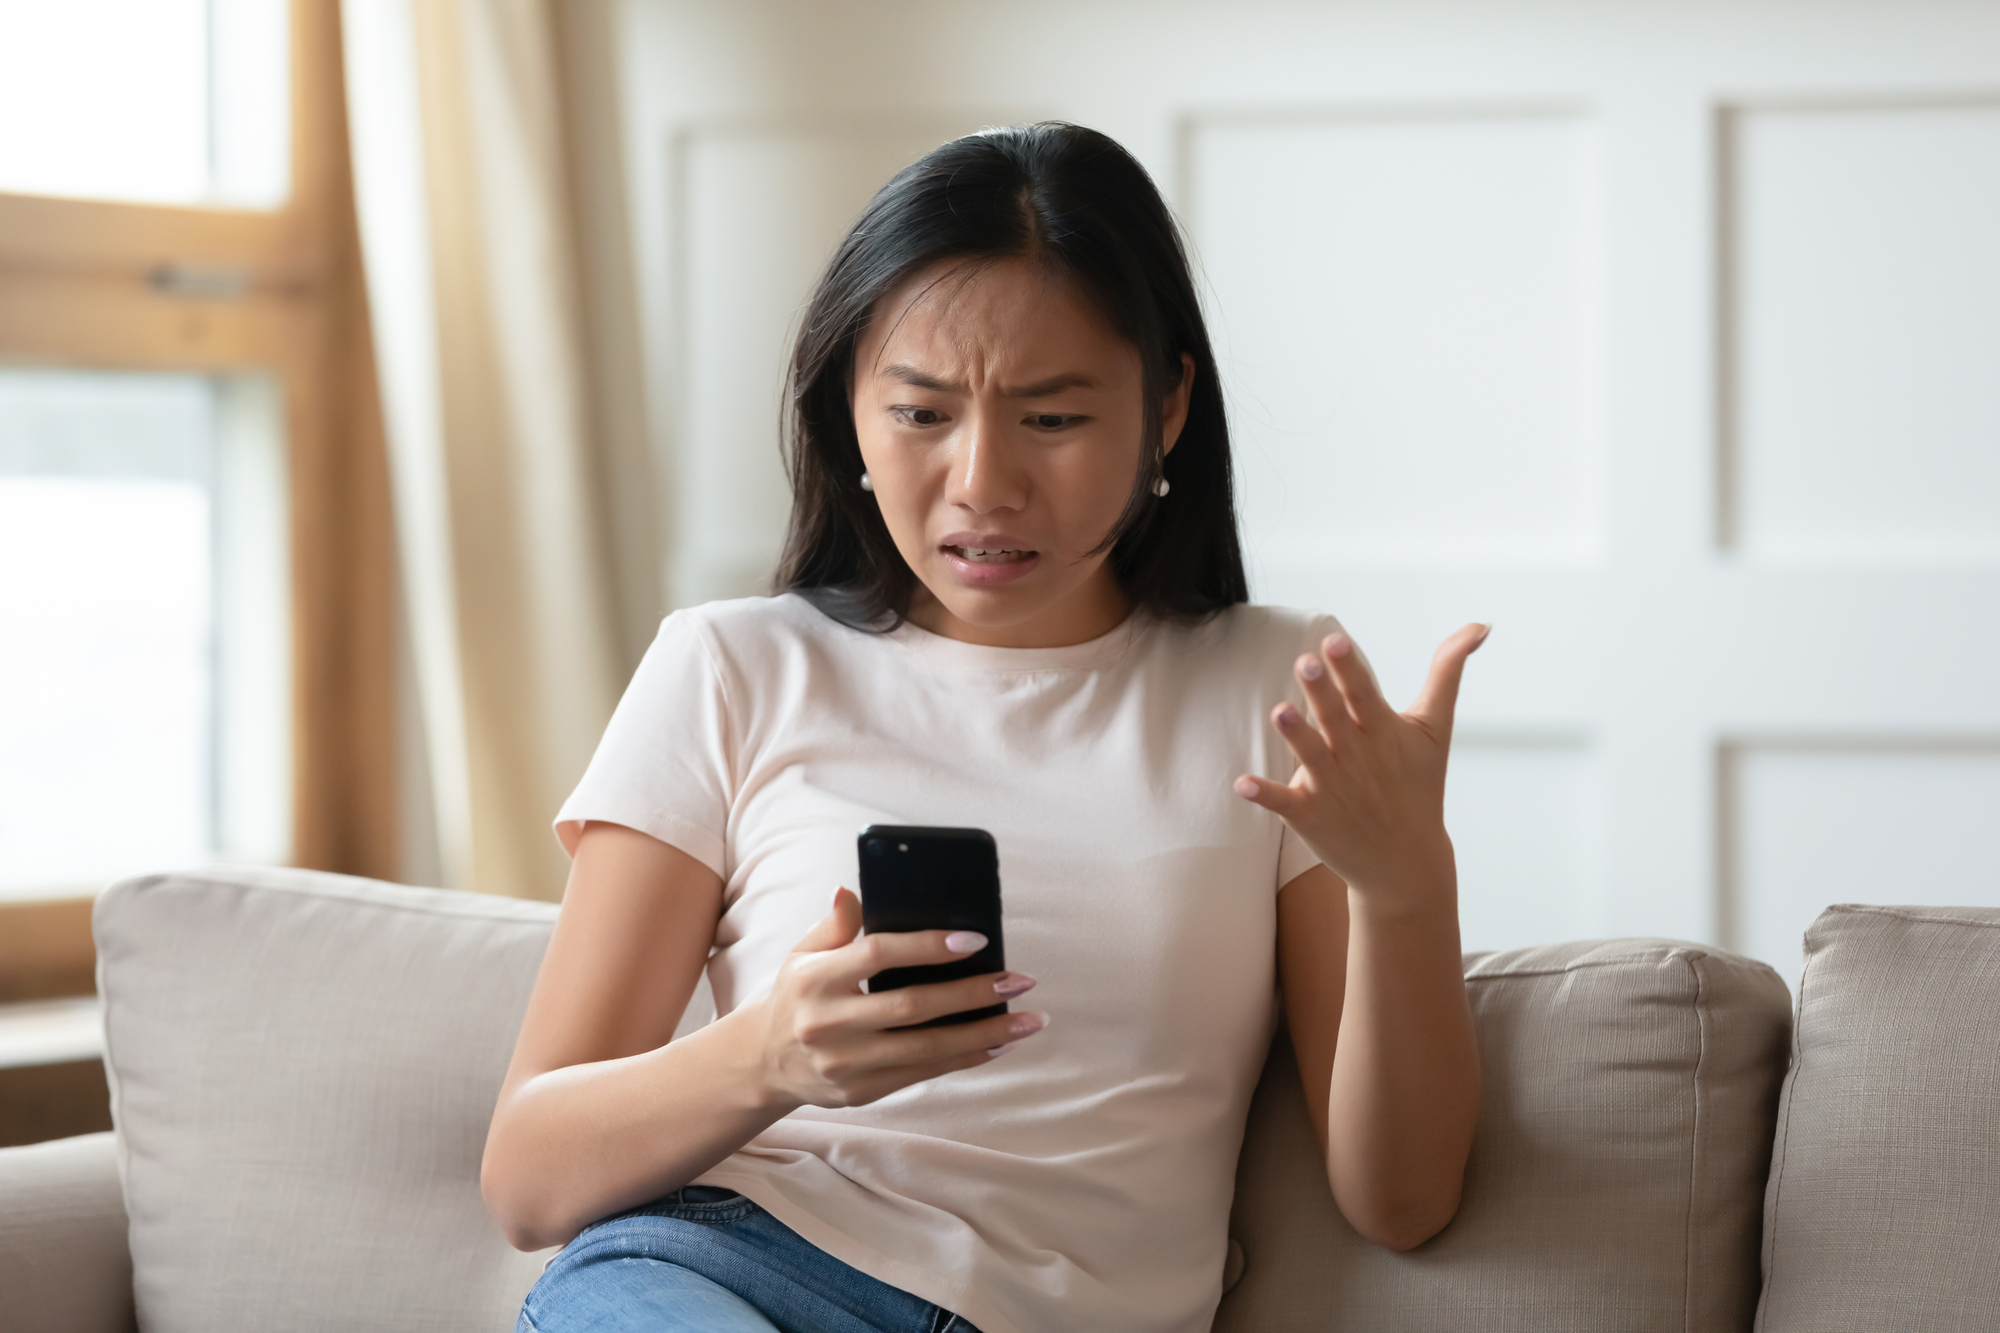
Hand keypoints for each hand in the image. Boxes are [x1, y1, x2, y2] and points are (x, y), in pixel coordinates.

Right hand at [746, 888, 1045, 1109]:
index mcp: (815, 978)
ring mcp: (845, 1063)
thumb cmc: (797, 995)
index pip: (879, 955)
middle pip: (913, 1007)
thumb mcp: (803, 953)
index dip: (929, 946)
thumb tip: (856, 890)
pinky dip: (964, 1059)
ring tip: (1028, 1020)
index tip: (976, 940)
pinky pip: (923, 1074)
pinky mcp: (860, 1092)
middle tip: (1019, 981)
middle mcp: (828, 1022)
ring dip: (984, 1034)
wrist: (762, 1062)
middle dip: (973, 994)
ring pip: (926, 1049)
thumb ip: (835, 923)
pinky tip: (998, 1045)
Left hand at [1234, 624, 1489, 908]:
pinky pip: (1284, 802)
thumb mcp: (1435, 728)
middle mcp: (1357, 756)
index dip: (1348, 668)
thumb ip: (1448, 670)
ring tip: (1279, 712)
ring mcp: (1333, 787)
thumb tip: (1481, 623)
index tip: (1334, 640)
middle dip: (1321, 691)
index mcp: (1383, 731)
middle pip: (1335, 717)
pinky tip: (1242, 784)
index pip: (1363, 692)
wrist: (1406, 863)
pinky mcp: (1310, 815)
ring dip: (1296, 736)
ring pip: (1310, 756)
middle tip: (1304, 662)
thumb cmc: (1419, 784)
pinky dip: (1265, 795)